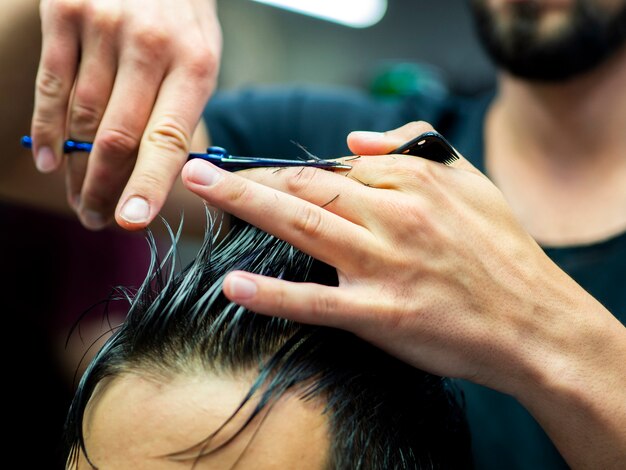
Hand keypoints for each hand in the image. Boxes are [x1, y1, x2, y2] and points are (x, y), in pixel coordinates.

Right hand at [31, 0, 220, 229]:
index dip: (148, 186)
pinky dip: (47, 129)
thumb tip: (155, 174)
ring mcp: (104, 27)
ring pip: (82, 118)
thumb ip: (181, 108)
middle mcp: (150, 46)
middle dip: (104, 189)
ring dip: (76, 170)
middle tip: (97, 219)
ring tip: (78, 199)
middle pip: (117, 138)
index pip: (167, 140)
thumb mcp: (202, 56)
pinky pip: (51, 85)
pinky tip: (48, 161)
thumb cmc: (182, 16)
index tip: (131, 222)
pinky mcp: (65, 12)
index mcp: (195, 64)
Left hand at [182, 121, 625, 466]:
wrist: (535, 324)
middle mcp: (393, 216)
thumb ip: (414, 150)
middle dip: (248, 177)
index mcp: (412, 182)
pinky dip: (273, 293)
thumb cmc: (503, 253)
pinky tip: (235, 285)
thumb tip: (356, 139)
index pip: (333, 168)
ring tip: (200, 192)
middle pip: (306, 186)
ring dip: (244, 206)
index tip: (254, 175)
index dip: (285, 172)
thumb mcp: (470, 182)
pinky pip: (317, 301)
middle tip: (201, 173)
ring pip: (302, 226)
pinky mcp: (382, 314)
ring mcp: (384, 265)